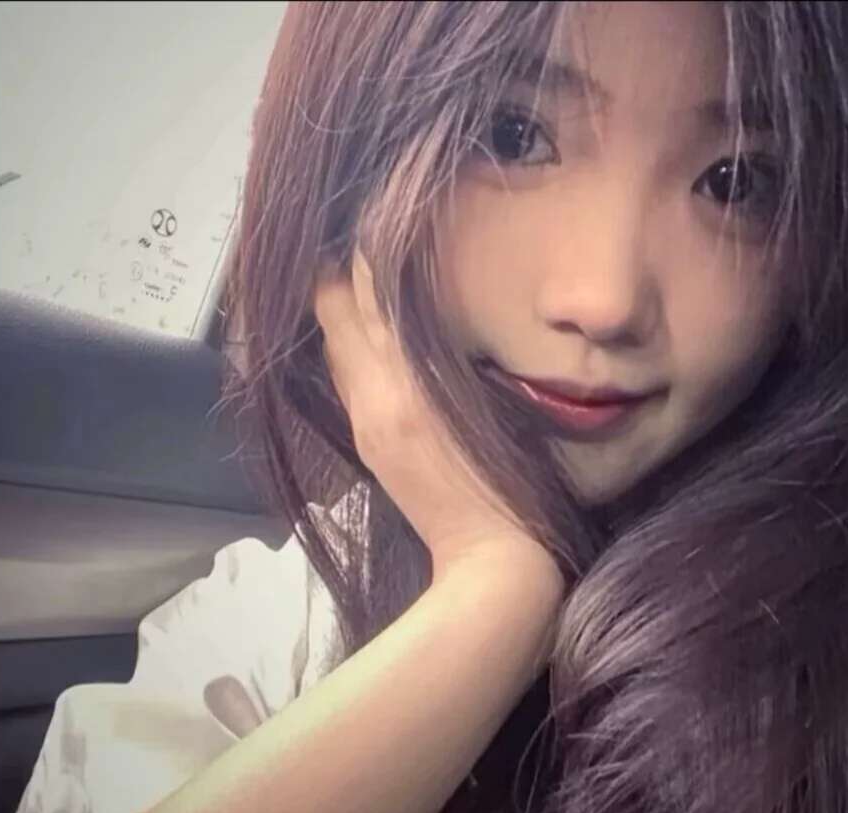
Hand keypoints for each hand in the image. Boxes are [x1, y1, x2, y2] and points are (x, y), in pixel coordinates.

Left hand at [314, 250, 559, 579]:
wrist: (490, 554)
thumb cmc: (513, 480)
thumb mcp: (492, 404)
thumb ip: (451, 355)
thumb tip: (424, 310)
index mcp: (407, 379)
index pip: (365, 291)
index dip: (362, 251)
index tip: (372, 222)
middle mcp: (373, 393)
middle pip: (333, 311)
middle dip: (339, 275)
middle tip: (358, 246)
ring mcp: (364, 420)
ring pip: (333, 345)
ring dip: (341, 313)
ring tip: (360, 284)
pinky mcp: (366, 443)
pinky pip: (343, 379)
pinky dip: (348, 351)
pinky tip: (369, 343)